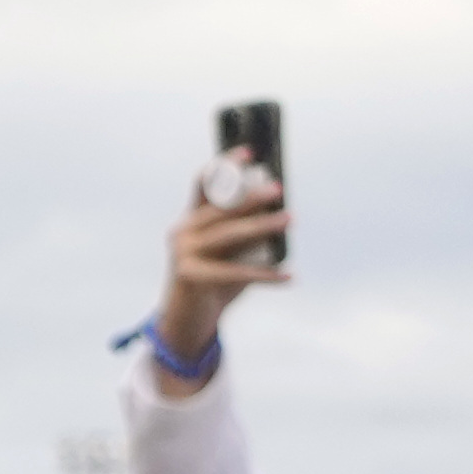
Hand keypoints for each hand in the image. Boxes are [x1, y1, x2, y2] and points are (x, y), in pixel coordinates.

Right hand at [156, 166, 285, 372]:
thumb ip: (246, 234)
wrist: (186, 321)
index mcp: (191, 220)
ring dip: (262, 227)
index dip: (224, 166)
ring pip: (228, 235)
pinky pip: (235, 272)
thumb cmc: (214, 282)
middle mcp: (183, 232)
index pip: (204, 185)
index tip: (249, 152)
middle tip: (278, 189)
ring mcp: (184, 254)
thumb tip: (283, 216)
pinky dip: (265, 274)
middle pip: (220, 209)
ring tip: (289, 220)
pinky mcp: (191, 276)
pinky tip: (288, 274)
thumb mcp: (229, 253)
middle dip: (250, 197)